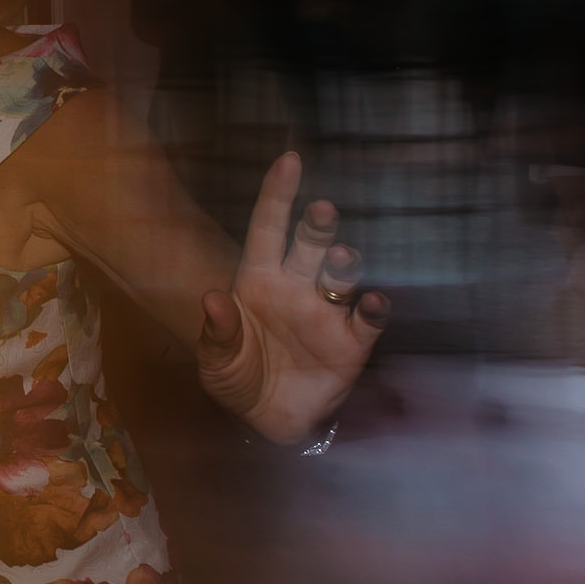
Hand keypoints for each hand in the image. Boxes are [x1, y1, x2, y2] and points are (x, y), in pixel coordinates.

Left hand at [196, 152, 387, 444]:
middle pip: (309, 245)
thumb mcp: (216, 361)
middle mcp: (296, 287)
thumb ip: (218, 333)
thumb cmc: (238, 379)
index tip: (289, 161)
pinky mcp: (352, 343)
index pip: (268, 229)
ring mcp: (326, 312)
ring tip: (340, 258)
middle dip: (317, 225)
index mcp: (258, 281)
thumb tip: (211, 299)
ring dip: (343, 264)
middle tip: (321, 210)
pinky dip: (373, 308)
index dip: (277, 195)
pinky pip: (368, 319)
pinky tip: (371, 301)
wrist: (269, 422)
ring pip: (340, 275)